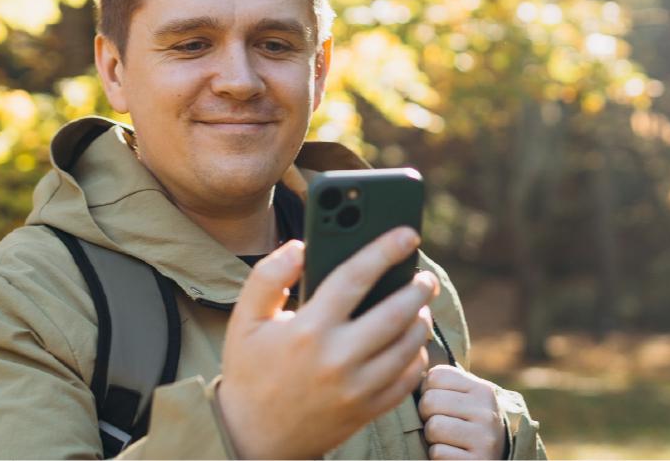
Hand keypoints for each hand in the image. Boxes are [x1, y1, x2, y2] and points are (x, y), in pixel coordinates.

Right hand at [216, 227, 438, 458]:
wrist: (251, 435)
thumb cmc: (250, 370)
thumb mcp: (245, 320)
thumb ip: (268, 276)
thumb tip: (300, 247)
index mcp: (307, 330)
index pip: (354, 277)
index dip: (384, 250)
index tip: (408, 234)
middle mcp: (337, 359)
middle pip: (395, 313)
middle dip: (417, 289)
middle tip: (424, 277)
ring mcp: (357, 388)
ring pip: (409, 346)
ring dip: (420, 321)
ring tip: (418, 308)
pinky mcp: (368, 410)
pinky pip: (408, 379)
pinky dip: (416, 357)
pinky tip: (409, 344)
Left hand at [419, 365, 506, 459]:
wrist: (495, 460)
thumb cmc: (471, 426)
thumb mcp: (468, 400)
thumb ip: (447, 383)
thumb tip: (414, 365)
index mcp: (483, 390)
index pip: (435, 376)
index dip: (427, 391)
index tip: (438, 404)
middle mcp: (487, 412)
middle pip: (430, 401)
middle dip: (426, 416)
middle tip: (441, 424)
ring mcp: (484, 440)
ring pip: (433, 428)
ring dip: (432, 438)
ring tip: (447, 440)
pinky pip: (437, 453)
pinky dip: (438, 457)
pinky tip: (453, 455)